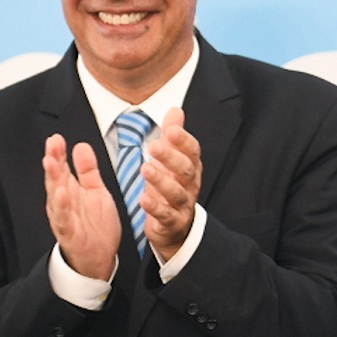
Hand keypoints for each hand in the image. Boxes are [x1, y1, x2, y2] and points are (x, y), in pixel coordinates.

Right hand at [43, 134, 119, 280]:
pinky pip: (64, 219)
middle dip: (53, 160)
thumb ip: (88, 171)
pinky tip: (62, 193)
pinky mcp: (69, 233)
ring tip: (51, 162)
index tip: (57, 137)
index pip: (62, 168)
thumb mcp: (95, 192)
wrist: (99, 258)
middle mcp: (63, 202)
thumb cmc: (95, 225)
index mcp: (70, 191)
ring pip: (55, 196)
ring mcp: (64, 217)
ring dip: (53, 179)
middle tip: (52, 143)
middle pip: (56, 178)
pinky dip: (62, 207)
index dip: (58, 153)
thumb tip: (80, 145)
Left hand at [138, 107, 203, 258]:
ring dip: (162, 181)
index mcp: (191, 167)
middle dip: (171, 157)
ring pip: (176, 193)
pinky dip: (156, 208)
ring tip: (146, 169)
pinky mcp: (172, 222)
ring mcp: (183, 205)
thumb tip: (176, 109)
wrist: (177, 227)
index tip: (170, 129)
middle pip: (186, 170)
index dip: (183, 140)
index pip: (192, 151)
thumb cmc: (172, 187)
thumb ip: (174, 136)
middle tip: (154, 146)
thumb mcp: (172, 160)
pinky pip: (166, 216)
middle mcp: (190, 185)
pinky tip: (143, 199)